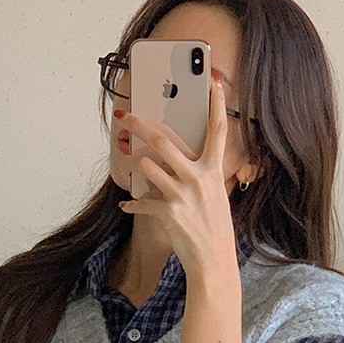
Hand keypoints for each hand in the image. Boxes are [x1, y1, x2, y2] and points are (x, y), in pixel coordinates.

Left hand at [116, 77, 239, 281]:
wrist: (213, 261)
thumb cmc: (213, 228)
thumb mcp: (214, 196)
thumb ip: (199, 175)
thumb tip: (172, 160)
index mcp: (214, 170)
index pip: (218, 130)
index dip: (215, 104)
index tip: (212, 81)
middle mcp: (199, 178)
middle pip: (164, 141)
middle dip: (140, 125)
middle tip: (125, 115)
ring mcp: (183, 195)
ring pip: (147, 165)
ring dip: (134, 163)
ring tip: (130, 163)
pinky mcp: (168, 212)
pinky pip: (141, 201)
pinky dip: (132, 203)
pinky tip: (128, 204)